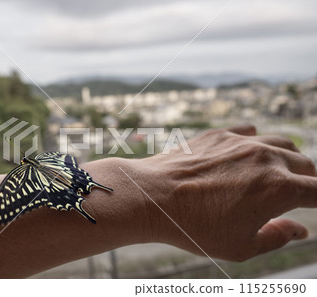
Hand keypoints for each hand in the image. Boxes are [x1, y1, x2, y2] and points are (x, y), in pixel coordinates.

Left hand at [123, 124, 316, 260]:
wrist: (153, 196)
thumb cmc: (194, 227)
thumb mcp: (240, 246)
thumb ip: (277, 237)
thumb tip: (299, 230)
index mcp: (279, 189)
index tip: (314, 205)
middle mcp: (266, 159)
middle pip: (305, 164)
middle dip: (307, 180)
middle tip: (297, 193)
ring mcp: (242, 142)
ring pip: (282, 143)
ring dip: (287, 158)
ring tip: (279, 171)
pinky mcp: (219, 134)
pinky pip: (250, 131)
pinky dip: (257, 141)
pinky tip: (250, 151)